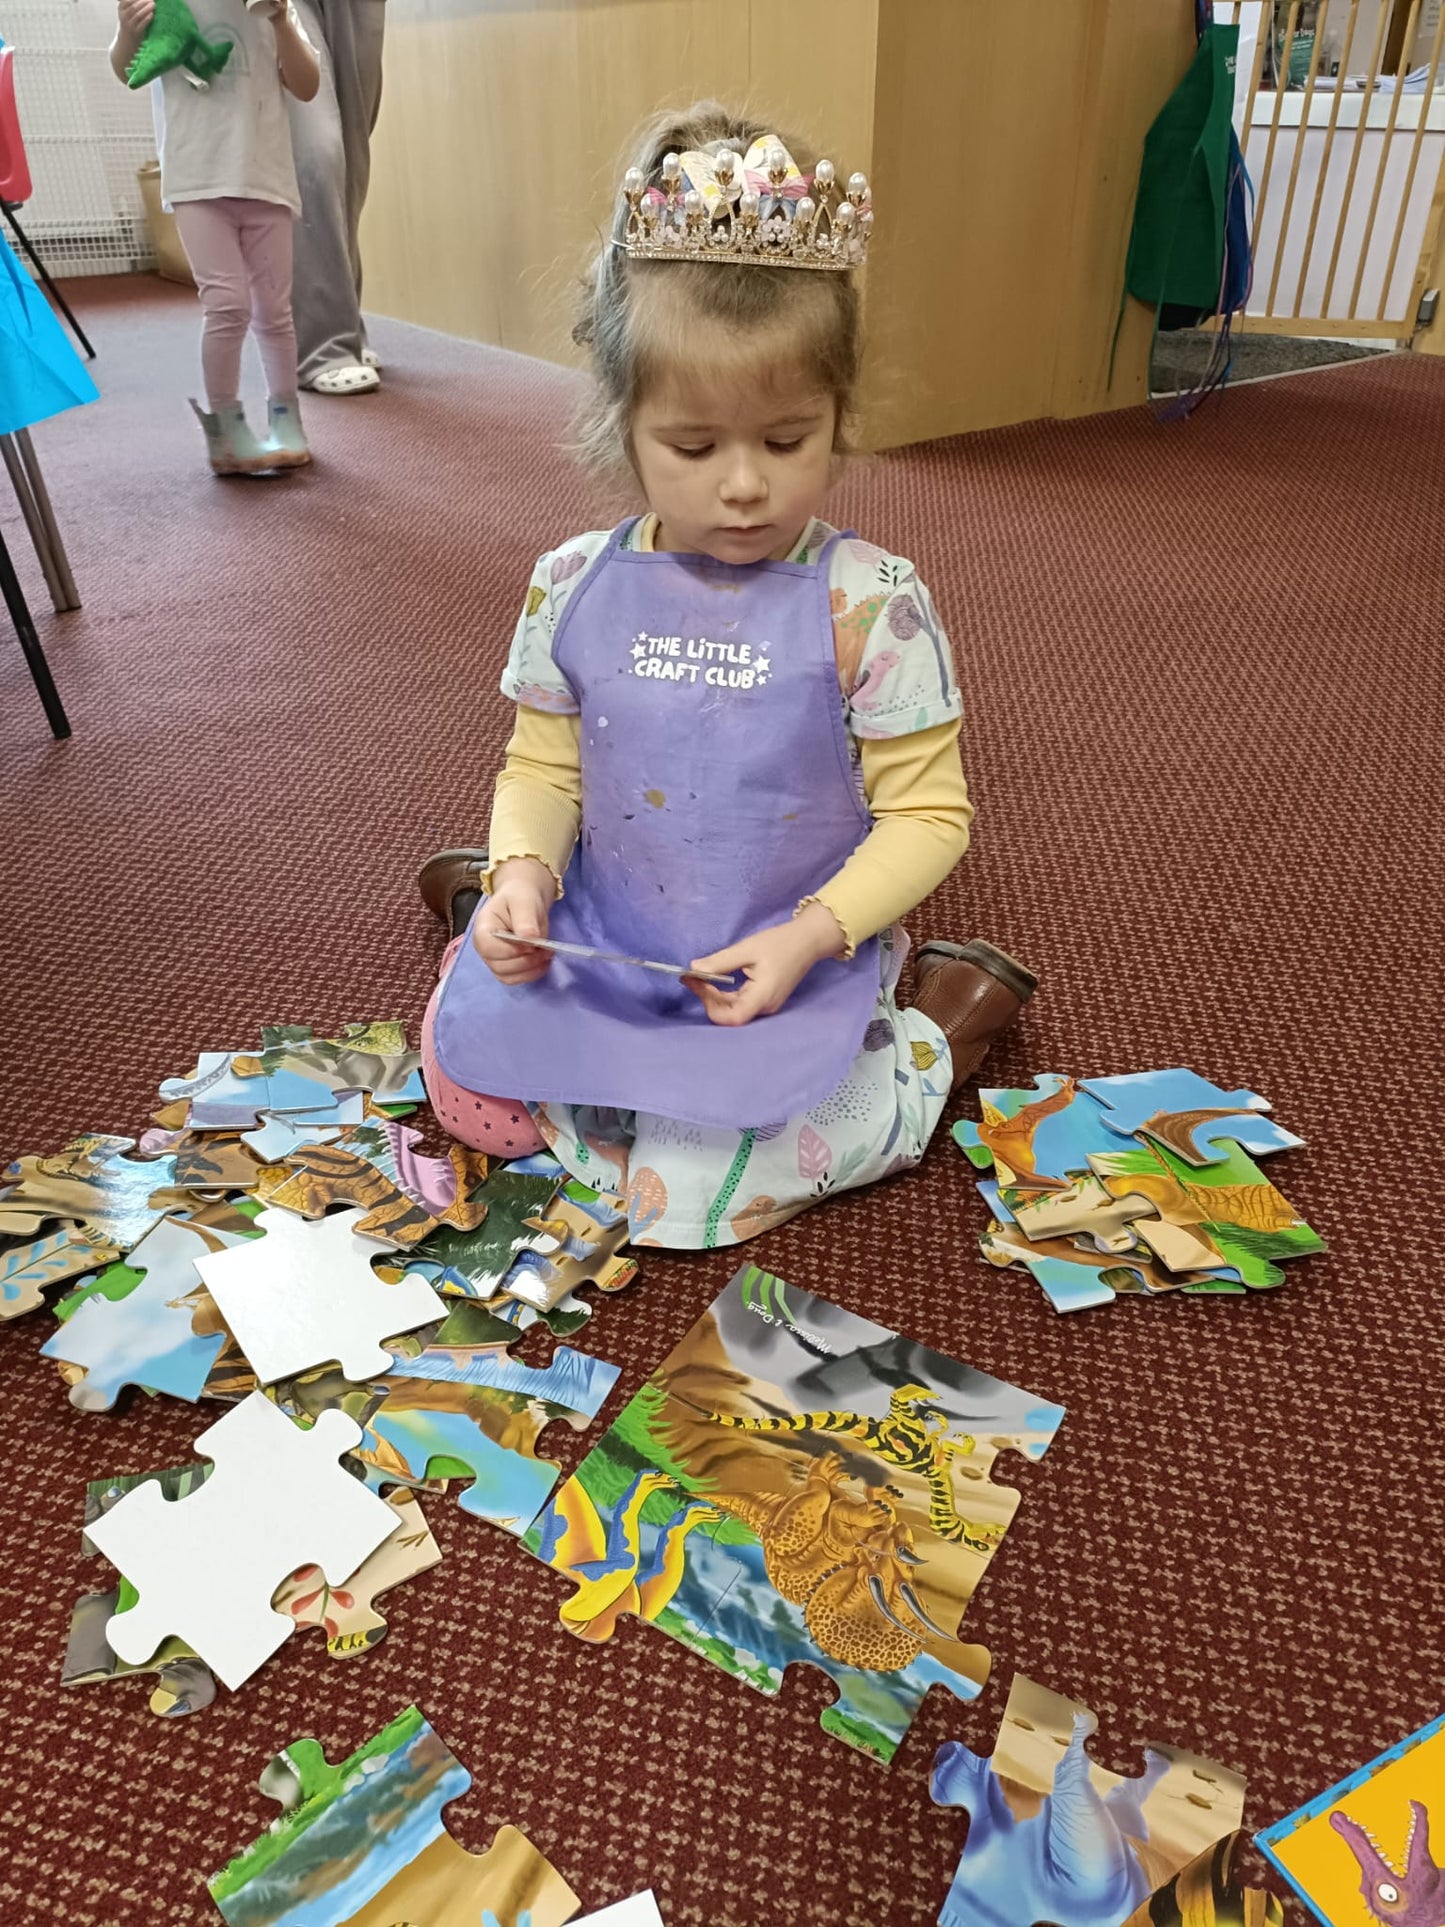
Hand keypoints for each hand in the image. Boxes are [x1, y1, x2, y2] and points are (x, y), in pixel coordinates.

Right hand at [118, 0, 154, 31]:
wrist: (128, 38)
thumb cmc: (129, 21)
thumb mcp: (125, 10)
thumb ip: (130, 3)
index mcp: (121, 9)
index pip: (127, 1)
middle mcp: (124, 16)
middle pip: (134, 7)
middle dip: (143, 2)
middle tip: (151, 0)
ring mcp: (130, 25)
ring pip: (138, 15)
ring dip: (147, 9)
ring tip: (153, 5)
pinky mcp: (136, 32)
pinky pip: (142, 24)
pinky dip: (147, 18)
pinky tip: (152, 14)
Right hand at [470, 857, 557, 985]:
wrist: (525, 901)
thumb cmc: (521, 898)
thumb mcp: (524, 901)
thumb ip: (525, 918)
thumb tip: (530, 937)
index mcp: (482, 928)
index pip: (489, 948)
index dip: (511, 950)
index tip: (532, 943)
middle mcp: (483, 948)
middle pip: (499, 966)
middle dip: (526, 961)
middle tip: (546, 949)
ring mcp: (493, 960)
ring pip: (508, 976)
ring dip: (530, 969)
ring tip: (546, 954)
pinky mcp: (505, 967)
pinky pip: (515, 979)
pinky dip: (531, 974)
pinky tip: (543, 962)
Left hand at [687, 902, 846, 1027]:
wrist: (807, 941)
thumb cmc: (780, 943)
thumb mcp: (748, 949)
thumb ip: (720, 961)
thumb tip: (693, 969)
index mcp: (763, 996)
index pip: (732, 1017)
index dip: (710, 1003)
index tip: (697, 981)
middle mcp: (765, 1007)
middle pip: (730, 1016)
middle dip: (708, 998)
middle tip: (692, 977)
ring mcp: (766, 1006)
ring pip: (733, 1012)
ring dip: (714, 997)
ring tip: (700, 978)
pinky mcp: (765, 1001)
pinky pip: (740, 1005)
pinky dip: (724, 996)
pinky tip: (715, 981)